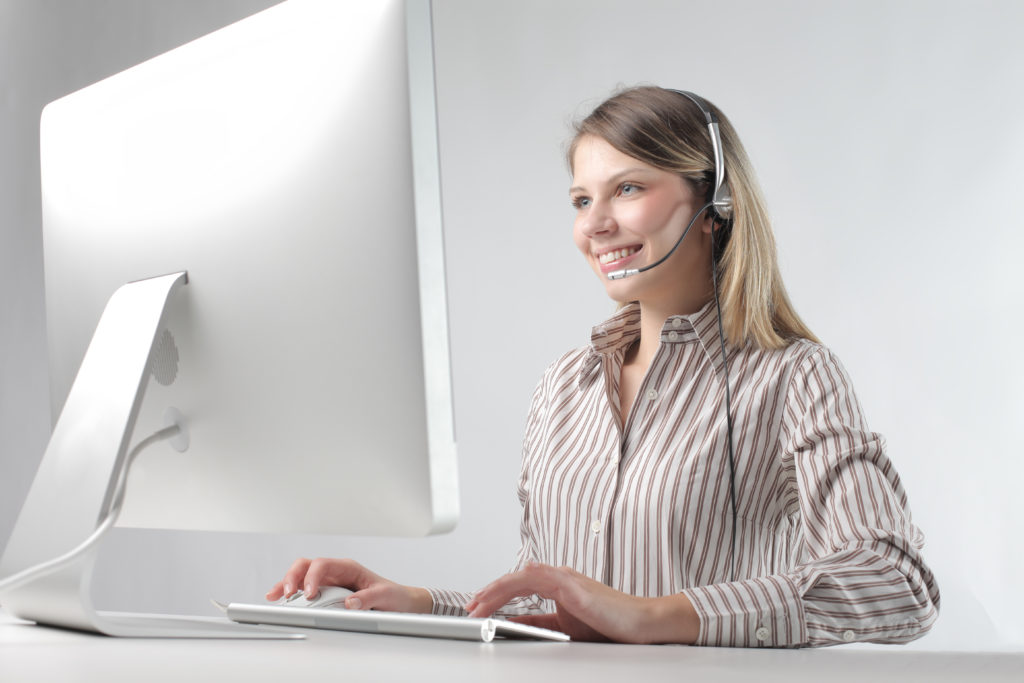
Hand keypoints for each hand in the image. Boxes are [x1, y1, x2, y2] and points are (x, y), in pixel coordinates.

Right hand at [265, 557, 431, 613]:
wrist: (399, 601)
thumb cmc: (393, 595)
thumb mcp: (385, 595)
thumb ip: (369, 598)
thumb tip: (350, 603)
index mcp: (349, 567)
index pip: (323, 565)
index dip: (312, 578)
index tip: (308, 595)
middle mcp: (336, 571)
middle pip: (306, 565)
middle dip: (292, 577)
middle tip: (285, 594)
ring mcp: (329, 581)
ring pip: (300, 575)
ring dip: (286, 583)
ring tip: (273, 596)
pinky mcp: (326, 592)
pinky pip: (303, 588)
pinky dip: (290, 591)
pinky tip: (278, 598)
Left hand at [464, 563, 698, 643]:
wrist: (641, 623)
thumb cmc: (611, 624)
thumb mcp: (568, 627)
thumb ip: (543, 622)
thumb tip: (519, 624)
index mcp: (559, 586)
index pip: (520, 587)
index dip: (496, 596)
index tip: (479, 607)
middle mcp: (560, 577)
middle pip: (515, 580)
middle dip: (489, 592)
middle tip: (470, 606)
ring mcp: (565, 578)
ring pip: (520, 577)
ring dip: (495, 590)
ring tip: (477, 604)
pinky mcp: (571, 584)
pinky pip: (535, 579)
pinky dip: (515, 583)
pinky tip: (502, 590)